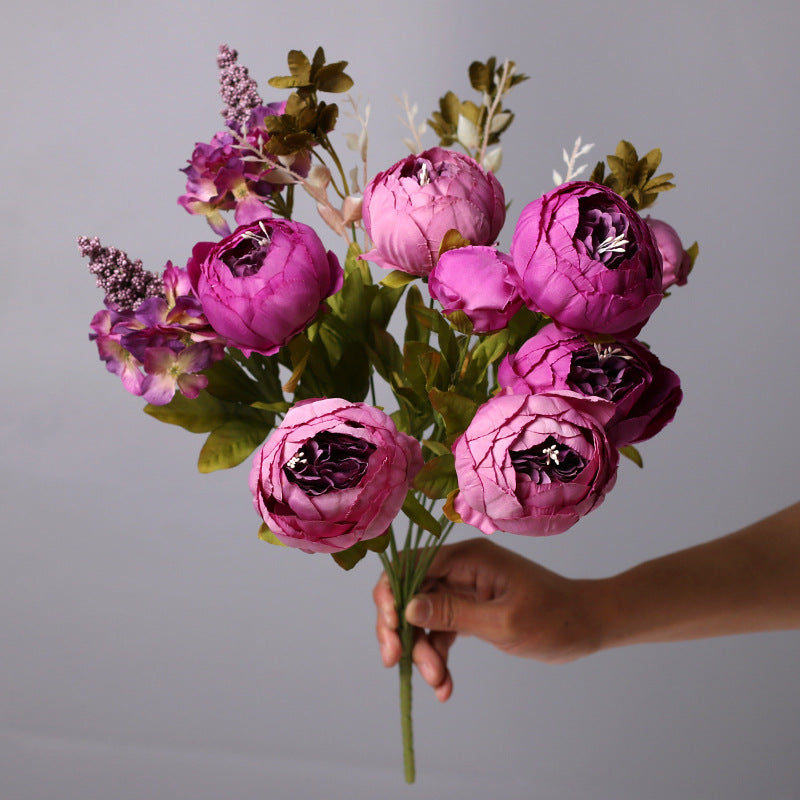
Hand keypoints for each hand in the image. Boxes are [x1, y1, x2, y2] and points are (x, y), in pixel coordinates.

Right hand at [373, 538, 598, 701]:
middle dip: (402, 630)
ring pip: (422, 617)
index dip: (391, 594)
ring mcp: (464, 589)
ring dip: (422, 651)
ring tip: (439, 683)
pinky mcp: (470, 610)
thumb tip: (407, 607)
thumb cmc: (553, 618)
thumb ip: (453, 614)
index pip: (411, 565)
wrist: (586, 626)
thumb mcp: (502, 621)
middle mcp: (460, 569)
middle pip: (410, 593)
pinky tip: (444, 686)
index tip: (390, 630)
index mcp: (467, 559)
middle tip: (398, 662)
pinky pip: (441, 631)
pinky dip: (438, 657)